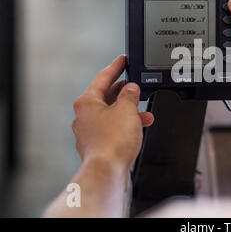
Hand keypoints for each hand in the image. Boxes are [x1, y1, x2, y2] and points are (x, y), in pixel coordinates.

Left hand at [72, 55, 153, 169]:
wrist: (107, 171)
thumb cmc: (112, 142)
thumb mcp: (127, 109)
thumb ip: (130, 94)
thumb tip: (131, 89)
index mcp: (87, 102)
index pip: (103, 77)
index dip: (116, 66)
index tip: (123, 60)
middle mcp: (84, 115)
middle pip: (106, 95)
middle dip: (125, 92)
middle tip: (136, 86)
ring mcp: (89, 130)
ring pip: (111, 113)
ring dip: (129, 111)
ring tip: (145, 112)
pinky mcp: (96, 143)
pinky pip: (112, 127)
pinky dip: (125, 124)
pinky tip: (138, 127)